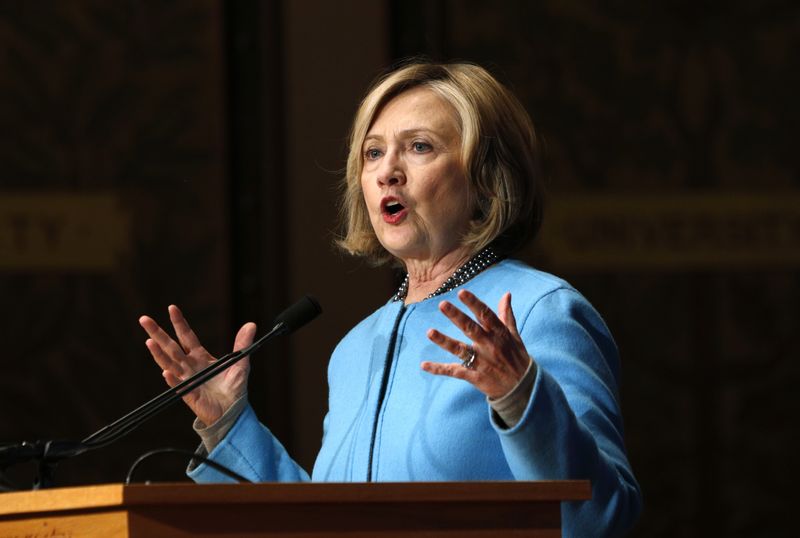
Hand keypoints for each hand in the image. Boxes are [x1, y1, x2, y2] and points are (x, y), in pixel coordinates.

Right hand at [139, 305, 255, 425]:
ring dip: (159, 354)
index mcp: (200, 357)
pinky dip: (173, 380)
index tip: (172, 308)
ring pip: (169, 364)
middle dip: (158, 333)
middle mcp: (190, 366)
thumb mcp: (240, 362)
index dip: (179, 323)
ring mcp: (188, 380)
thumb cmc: (234, 387)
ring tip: (149, 341)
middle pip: (171, 347)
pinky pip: (180, 387)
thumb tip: (251, 325)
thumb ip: (242, 344)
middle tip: (144, 319)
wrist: (233, 410)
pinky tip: (166, 372)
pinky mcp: (190, 395)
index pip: (186, 336)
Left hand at [422, 290, 531, 398]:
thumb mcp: (514, 335)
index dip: (474, 303)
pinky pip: (454, 371)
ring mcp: (481, 362)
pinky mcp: (474, 376)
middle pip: (470, 329)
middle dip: (457, 317)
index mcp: (499, 334)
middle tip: (443, 305)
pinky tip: (424, 365)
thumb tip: (506, 294)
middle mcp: (489, 346)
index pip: (485, 315)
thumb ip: (506, 315)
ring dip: (445, 341)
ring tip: (430, 332)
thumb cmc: (517, 358)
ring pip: (460, 350)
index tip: (462, 292)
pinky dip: (439, 369)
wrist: (523, 388)